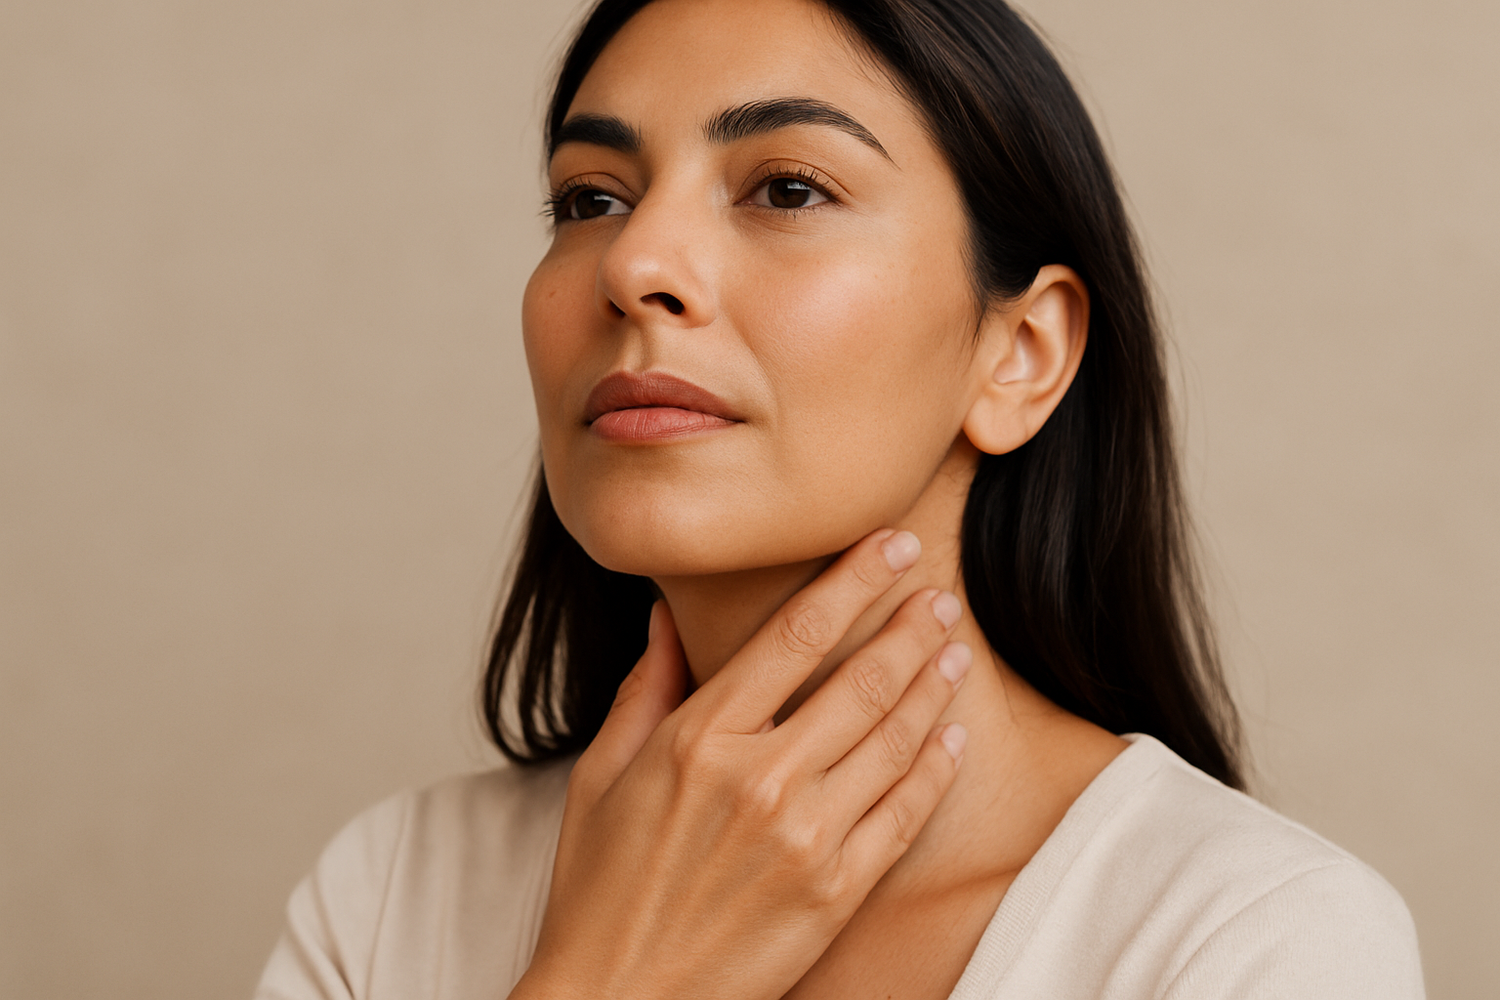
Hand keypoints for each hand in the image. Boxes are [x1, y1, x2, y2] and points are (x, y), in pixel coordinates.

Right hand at [512, 529, 970, 999]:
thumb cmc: (599, 890)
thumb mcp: (599, 776)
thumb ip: (643, 688)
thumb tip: (665, 614)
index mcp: (698, 739)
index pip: (795, 635)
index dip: (854, 581)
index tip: (891, 546)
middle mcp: (759, 778)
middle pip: (861, 679)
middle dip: (911, 626)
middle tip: (942, 594)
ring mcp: (805, 837)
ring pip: (893, 740)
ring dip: (934, 686)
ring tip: (956, 650)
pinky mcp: (836, 892)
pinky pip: (904, 815)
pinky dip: (935, 769)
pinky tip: (952, 738)